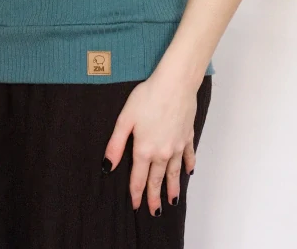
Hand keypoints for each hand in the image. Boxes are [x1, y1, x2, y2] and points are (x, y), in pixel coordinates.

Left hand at [101, 72, 198, 215]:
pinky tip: (189, 172)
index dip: (136, 193)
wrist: (175, 84)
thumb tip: (107, 167)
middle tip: (155, 213)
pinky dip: (188, 164)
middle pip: (157, 179)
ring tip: (173, 201)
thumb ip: (115, 145)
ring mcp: (177, 145)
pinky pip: (188, 155)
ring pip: (174, 172)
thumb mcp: (125, 119)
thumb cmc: (148, 96)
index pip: (138, 178)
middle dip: (155, 197)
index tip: (135, 206)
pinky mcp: (187, 135)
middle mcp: (162, 152)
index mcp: (144, 149)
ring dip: (172, 187)